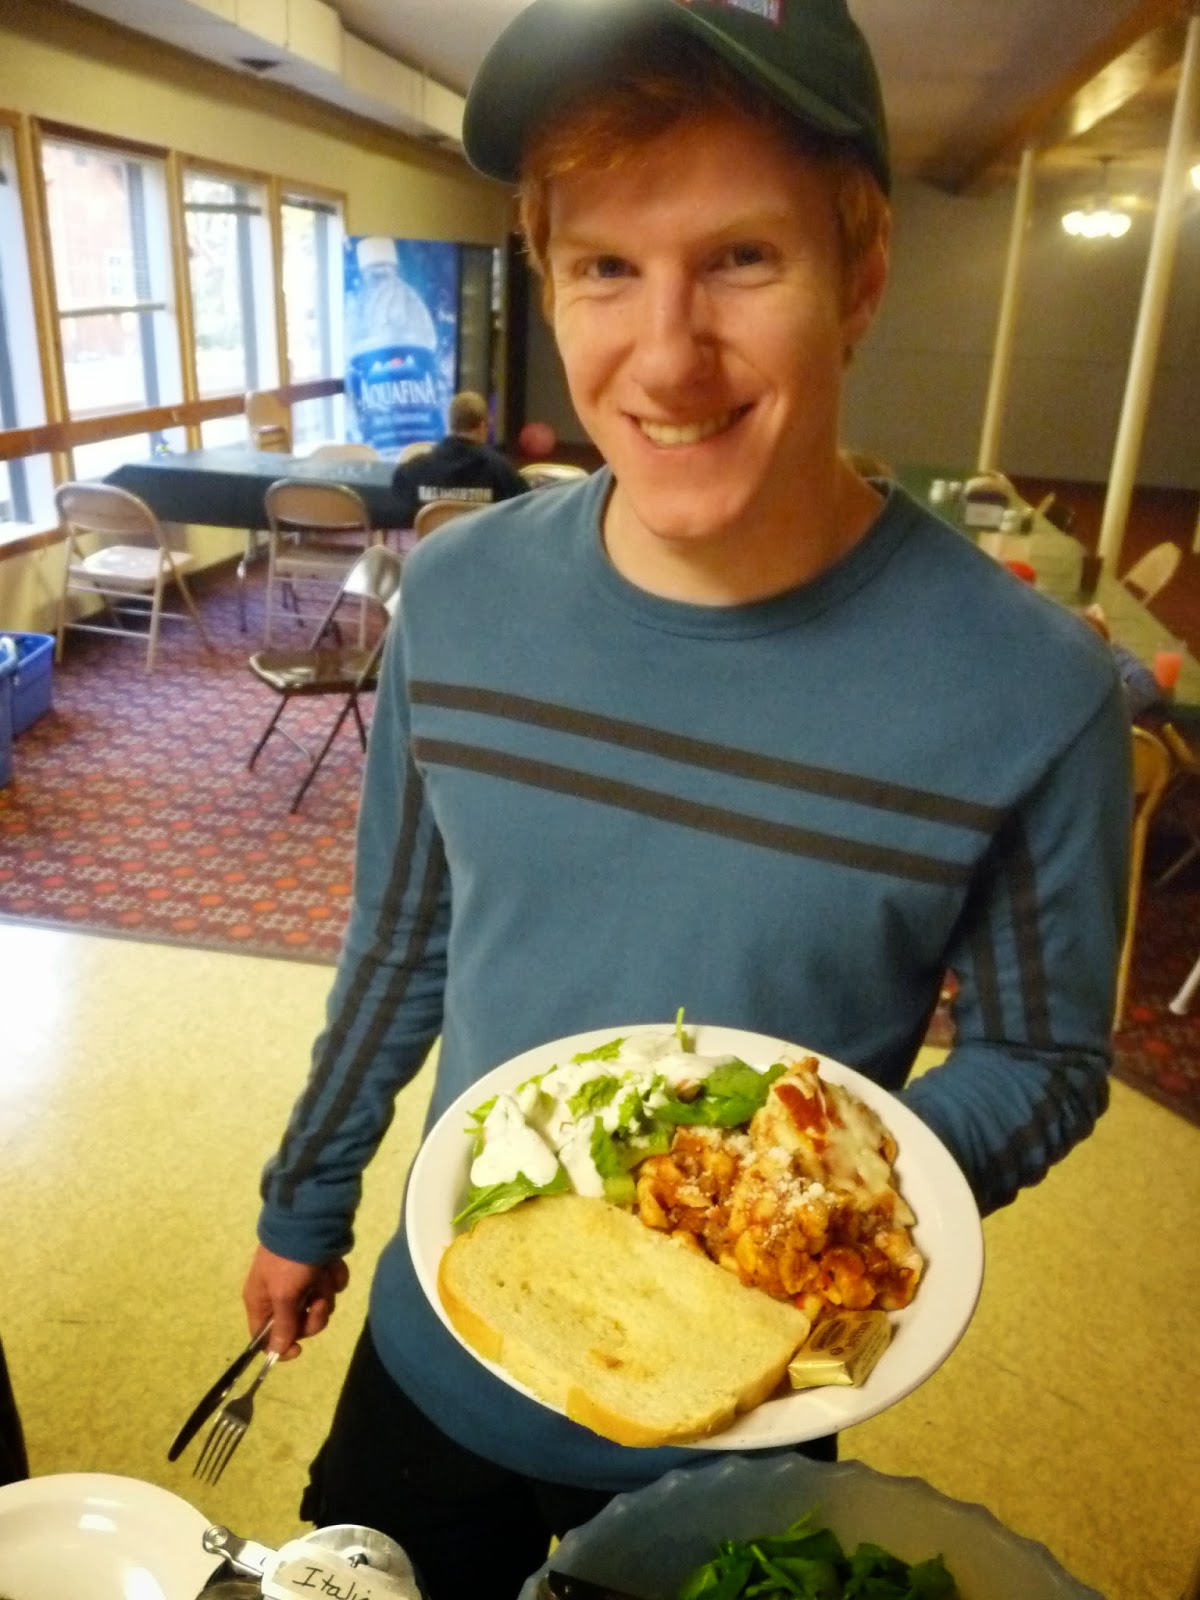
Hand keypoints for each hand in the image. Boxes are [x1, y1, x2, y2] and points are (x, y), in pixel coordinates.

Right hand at [243, 1244, 349, 1360]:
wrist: (310, 1221)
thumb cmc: (290, 1260)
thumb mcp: (283, 1294)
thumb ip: (283, 1325)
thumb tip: (275, 1352)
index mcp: (261, 1301)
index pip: (264, 1337)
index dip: (281, 1346)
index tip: (299, 1348)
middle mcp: (279, 1295)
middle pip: (298, 1325)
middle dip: (313, 1316)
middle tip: (319, 1302)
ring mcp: (301, 1283)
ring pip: (319, 1307)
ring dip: (325, 1293)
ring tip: (324, 1276)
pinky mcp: (320, 1271)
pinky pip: (332, 1287)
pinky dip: (334, 1278)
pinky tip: (332, 1266)